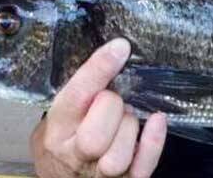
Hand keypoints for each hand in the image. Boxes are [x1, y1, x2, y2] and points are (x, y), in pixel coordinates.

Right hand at [30, 39, 167, 177]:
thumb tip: (114, 51)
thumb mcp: (62, 111)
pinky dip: (153, 143)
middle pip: (94, 138)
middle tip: (114, 99)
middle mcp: (73, 155)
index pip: (75, 97)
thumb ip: (82, 90)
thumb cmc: (66, 135)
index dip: (99, 70)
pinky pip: (141, 167)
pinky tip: (157, 120)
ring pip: (117, 158)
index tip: (120, 47)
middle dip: (112, 108)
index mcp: (55, 129)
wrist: (59, 175)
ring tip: (125, 119)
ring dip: (128, 129)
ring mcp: (98, 174)